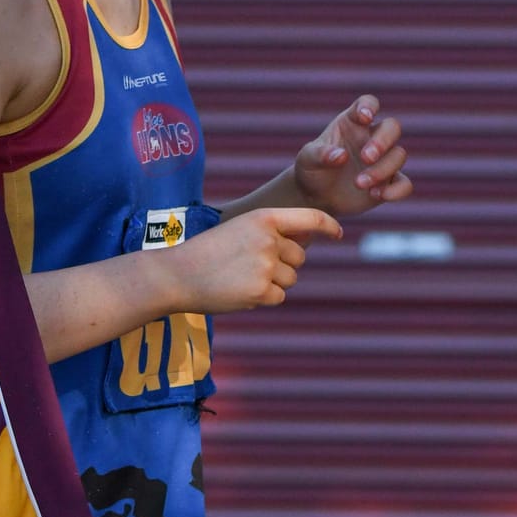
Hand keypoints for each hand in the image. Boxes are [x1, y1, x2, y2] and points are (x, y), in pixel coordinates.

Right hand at [171, 204, 340, 315]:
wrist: (178, 274)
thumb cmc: (209, 252)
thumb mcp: (240, 229)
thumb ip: (270, 233)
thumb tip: (304, 243)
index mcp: (263, 218)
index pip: (309, 218)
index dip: (328, 225)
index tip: (338, 233)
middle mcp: (269, 239)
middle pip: (299, 257)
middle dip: (283, 264)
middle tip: (250, 265)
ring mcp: (266, 266)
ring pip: (290, 279)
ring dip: (273, 282)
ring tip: (242, 277)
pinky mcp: (260, 291)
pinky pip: (278, 298)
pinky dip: (263, 298)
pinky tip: (239, 291)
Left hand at [290, 94, 412, 218]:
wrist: (317, 196)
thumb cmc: (312, 169)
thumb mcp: (307, 159)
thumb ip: (321, 155)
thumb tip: (341, 156)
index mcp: (352, 122)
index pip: (367, 103)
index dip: (369, 106)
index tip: (365, 117)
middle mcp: (371, 138)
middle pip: (392, 127)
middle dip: (382, 141)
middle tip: (365, 158)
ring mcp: (383, 160)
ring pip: (399, 155)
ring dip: (383, 170)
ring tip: (359, 184)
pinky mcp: (388, 183)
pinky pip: (405, 184)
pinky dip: (396, 191)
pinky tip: (377, 195)